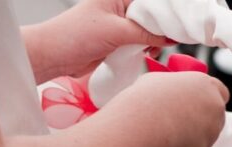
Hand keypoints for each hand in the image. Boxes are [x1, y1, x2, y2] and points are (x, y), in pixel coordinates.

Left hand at [25, 0, 171, 80]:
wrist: (53, 57)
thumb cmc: (74, 36)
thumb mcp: (116, 31)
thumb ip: (146, 34)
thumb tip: (169, 37)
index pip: (149, 4)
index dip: (163, 16)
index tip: (177, 27)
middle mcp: (117, 8)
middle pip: (149, 18)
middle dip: (158, 31)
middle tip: (164, 42)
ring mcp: (116, 25)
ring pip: (145, 32)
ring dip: (151, 42)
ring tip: (150, 51)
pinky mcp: (115, 41)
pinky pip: (136, 44)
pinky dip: (143, 50)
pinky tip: (145, 54)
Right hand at [105, 72, 229, 146]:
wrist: (143, 124)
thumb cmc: (146, 99)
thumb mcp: (158, 81)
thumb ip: (175, 88)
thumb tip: (170, 93)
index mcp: (207, 85)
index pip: (221, 92)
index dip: (209, 101)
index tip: (198, 106)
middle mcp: (215, 106)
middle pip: (215, 117)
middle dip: (201, 122)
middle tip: (180, 124)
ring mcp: (212, 130)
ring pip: (204, 137)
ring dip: (190, 138)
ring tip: (165, 134)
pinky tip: (166, 146)